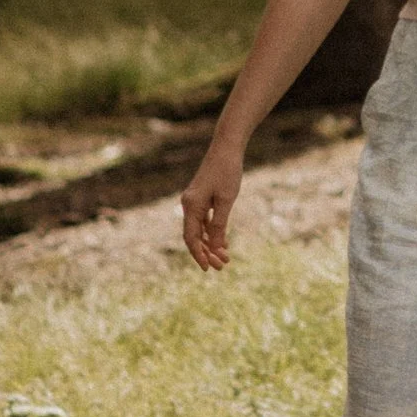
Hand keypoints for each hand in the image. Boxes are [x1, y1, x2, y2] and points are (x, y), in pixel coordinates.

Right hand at [180, 143, 244, 271]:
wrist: (227, 147)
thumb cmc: (227, 171)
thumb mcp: (226, 200)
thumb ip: (219, 224)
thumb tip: (214, 247)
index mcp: (191, 206)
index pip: (191, 238)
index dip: (199, 255)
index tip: (208, 269)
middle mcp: (188, 204)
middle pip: (194, 236)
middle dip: (207, 252)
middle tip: (222, 266)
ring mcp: (194, 201)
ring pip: (199, 229)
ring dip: (211, 244)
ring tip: (225, 258)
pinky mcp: (201, 197)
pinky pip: (204, 220)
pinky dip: (212, 232)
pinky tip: (223, 242)